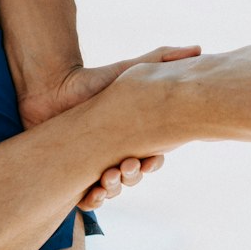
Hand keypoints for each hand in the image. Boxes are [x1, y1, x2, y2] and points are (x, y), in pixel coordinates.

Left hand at [18, 44, 200, 209]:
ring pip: (113, 190)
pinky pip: (88, 199)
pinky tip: (93, 194)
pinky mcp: (73, 175)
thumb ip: (161, 59)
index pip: (153, 159)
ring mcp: (95, 166)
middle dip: (134, 175)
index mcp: (134, 138)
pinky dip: (94, 201)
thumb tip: (198, 48)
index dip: (154, 162)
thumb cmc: (92, 80)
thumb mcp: (130, 71)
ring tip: (107, 176)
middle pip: (134, 178)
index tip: (152, 157)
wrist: (51, 88)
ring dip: (115, 188)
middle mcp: (117, 155)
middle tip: (126, 165)